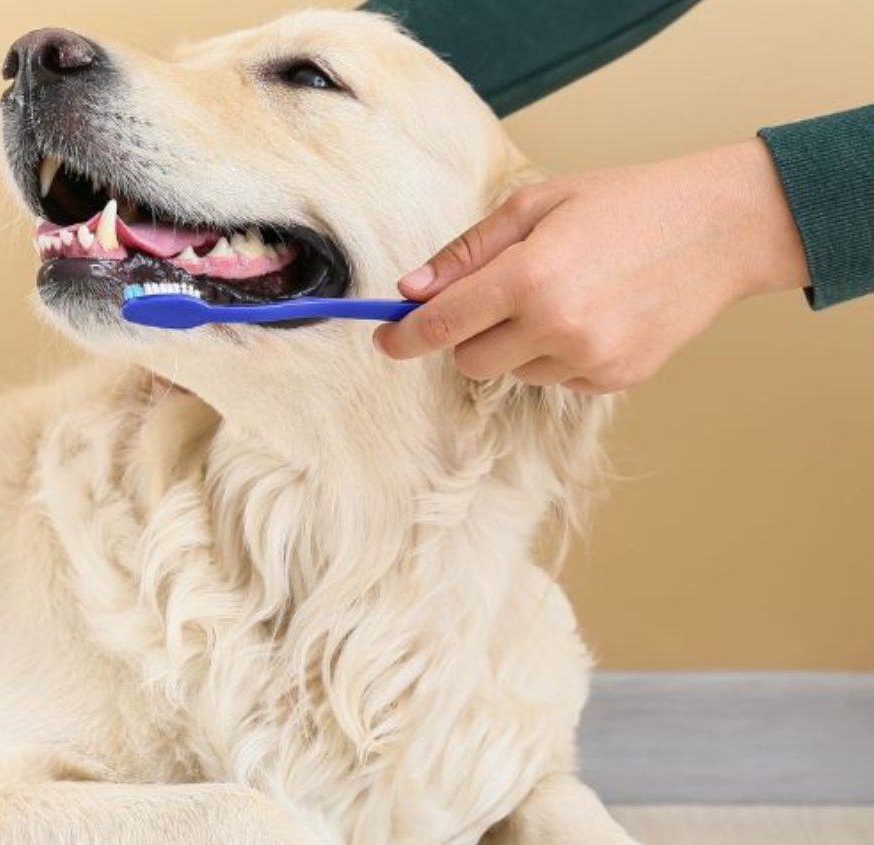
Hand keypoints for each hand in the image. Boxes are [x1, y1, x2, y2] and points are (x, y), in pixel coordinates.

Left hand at [374, 139, 810, 392]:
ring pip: (512, 372)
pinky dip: (557, 354)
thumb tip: (411, 290)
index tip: (385, 341)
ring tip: (565, 294)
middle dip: (468, 334)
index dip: (404, 337)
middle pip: (469, 360)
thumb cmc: (626, 204)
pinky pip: (556, 379)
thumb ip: (466, 252)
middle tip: (498, 295)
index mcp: (528, 277)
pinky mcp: (615, 380)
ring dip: (517, 343)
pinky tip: (594, 314)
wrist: (720, 228)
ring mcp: (588, 359)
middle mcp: (556, 327)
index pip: (441, 325)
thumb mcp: (537, 205)